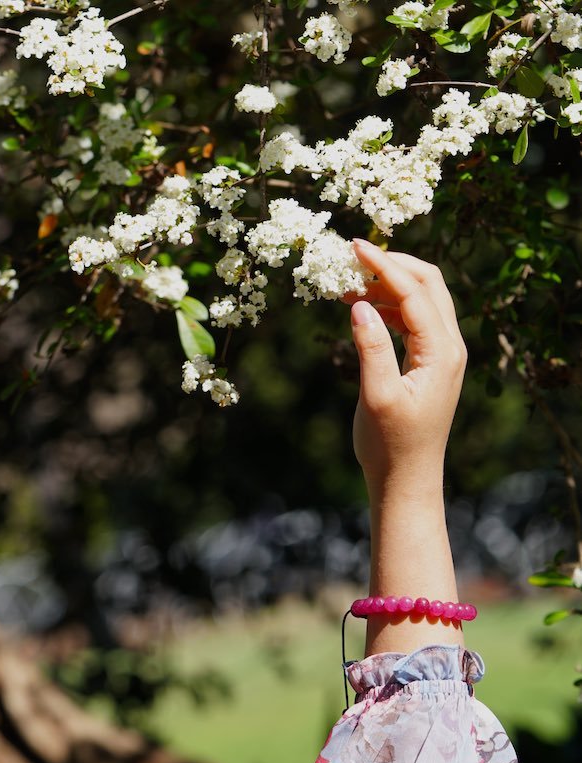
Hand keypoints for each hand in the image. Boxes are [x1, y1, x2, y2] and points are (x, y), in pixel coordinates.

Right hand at [345, 241, 466, 498]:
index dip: (384, 265)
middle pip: (428, 284)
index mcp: (442, 352)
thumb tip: (360, 303)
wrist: (406, 481)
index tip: (354, 246)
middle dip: (391, 265)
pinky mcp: (430, 363)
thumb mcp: (377, 397)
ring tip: (347, 286)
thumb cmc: (391, 446)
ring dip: (388, 285)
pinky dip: (389, 306)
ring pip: (421, 300)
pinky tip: (361, 310)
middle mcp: (450, 347)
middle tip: (353, 257)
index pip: (415, 292)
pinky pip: (413, 320)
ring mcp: (442, 354)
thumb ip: (371, 348)